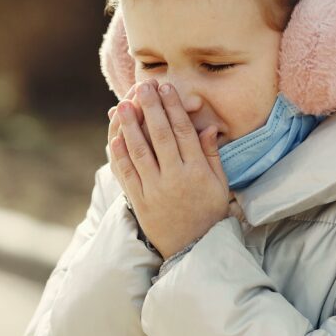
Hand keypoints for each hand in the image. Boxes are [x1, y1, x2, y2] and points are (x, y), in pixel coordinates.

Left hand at [107, 78, 229, 258]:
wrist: (193, 249)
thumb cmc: (209, 213)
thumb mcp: (219, 185)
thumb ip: (212, 155)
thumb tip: (209, 127)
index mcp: (197, 172)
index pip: (183, 131)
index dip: (173, 107)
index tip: (166, 88)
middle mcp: (175, 178)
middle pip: (160, 136)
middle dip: (151, 108)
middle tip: (143, 86)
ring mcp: (155, 190)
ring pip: (140, 152)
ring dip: (130, 126)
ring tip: (124, 105)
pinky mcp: (139, 201)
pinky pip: (127, 174)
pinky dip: (120, 155)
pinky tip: (115, 137)